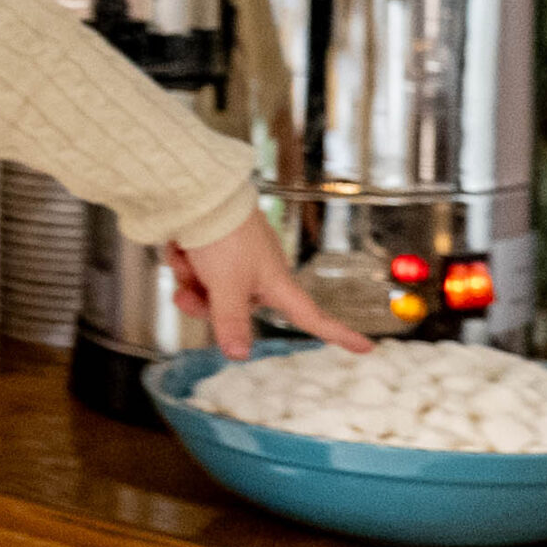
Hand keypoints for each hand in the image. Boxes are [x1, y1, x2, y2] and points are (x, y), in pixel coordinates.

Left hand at [168, 210, 372, 358]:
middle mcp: (259, 274)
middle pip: (237, 310)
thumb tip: (239, 355)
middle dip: (206, 304)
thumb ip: (231, 322)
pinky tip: (179, 247)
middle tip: (187, 294)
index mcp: (276, 283)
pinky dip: (185, 263)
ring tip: (184, 260)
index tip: (367, 347)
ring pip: (210, 292)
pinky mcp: (216, 248)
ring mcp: (236, 260)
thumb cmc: (224, 234)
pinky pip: (198, 271)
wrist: (200, 192)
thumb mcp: (227, 285)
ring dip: (190, 281)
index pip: (312, 317)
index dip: (339, 334)